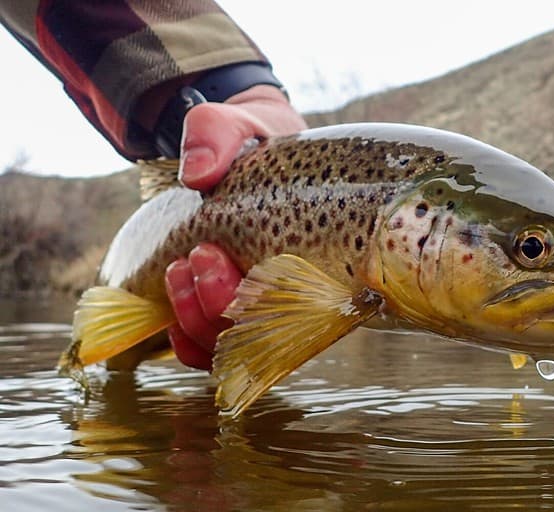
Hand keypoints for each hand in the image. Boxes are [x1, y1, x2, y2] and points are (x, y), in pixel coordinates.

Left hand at [165, 85, 306, 369]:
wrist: (245, 153)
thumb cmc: (253, 144)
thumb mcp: (238, 126)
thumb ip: (216, 133)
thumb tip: (197, 175)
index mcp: (315, 260)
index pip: (302, 310)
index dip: (260, 302)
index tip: (217, 251)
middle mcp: (290, 292)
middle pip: (259, 336)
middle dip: (217, 304)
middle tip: (199, 255)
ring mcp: (257, 305)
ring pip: (231, 348)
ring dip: (197, 320)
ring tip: (178, 270)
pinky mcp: (225, 309)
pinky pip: (210, 349)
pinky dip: (185, 337)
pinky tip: (175, 295)